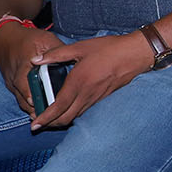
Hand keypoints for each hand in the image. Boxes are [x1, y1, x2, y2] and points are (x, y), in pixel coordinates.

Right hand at [0, 22, 61, 114]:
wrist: (5, 39)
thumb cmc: (28, 39)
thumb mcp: (45, 40)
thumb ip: (58, 52)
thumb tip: (74, 61)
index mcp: (23, 66)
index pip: (24, 84)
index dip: (31, 95)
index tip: (37, 103)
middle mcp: (15, 78)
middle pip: (23, 99)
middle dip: (35, 109)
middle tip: (48, 119)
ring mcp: (12, 84)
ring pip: (21, 102)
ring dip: (33, 110)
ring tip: (47, 121)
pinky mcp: (13, 87)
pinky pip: (21, 99)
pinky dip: (31, 106)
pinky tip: (43, 113)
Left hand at [28, 31, 157, 129]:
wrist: (136, 54)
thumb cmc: (110, 48)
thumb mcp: (80, 47)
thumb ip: (56, 54)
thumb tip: (35, 60)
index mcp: (79, 81)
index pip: (58, 105)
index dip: (45, 117)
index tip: (34, 124)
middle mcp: (87, 93)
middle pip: (66, 117)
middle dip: (51, 124)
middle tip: (39, 123)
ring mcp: (97, 97)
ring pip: (76, 116)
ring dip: (62, 119)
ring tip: (51, 118)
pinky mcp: (104, 97)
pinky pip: (85, 110)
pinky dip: (73, 113)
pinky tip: (69, 108)